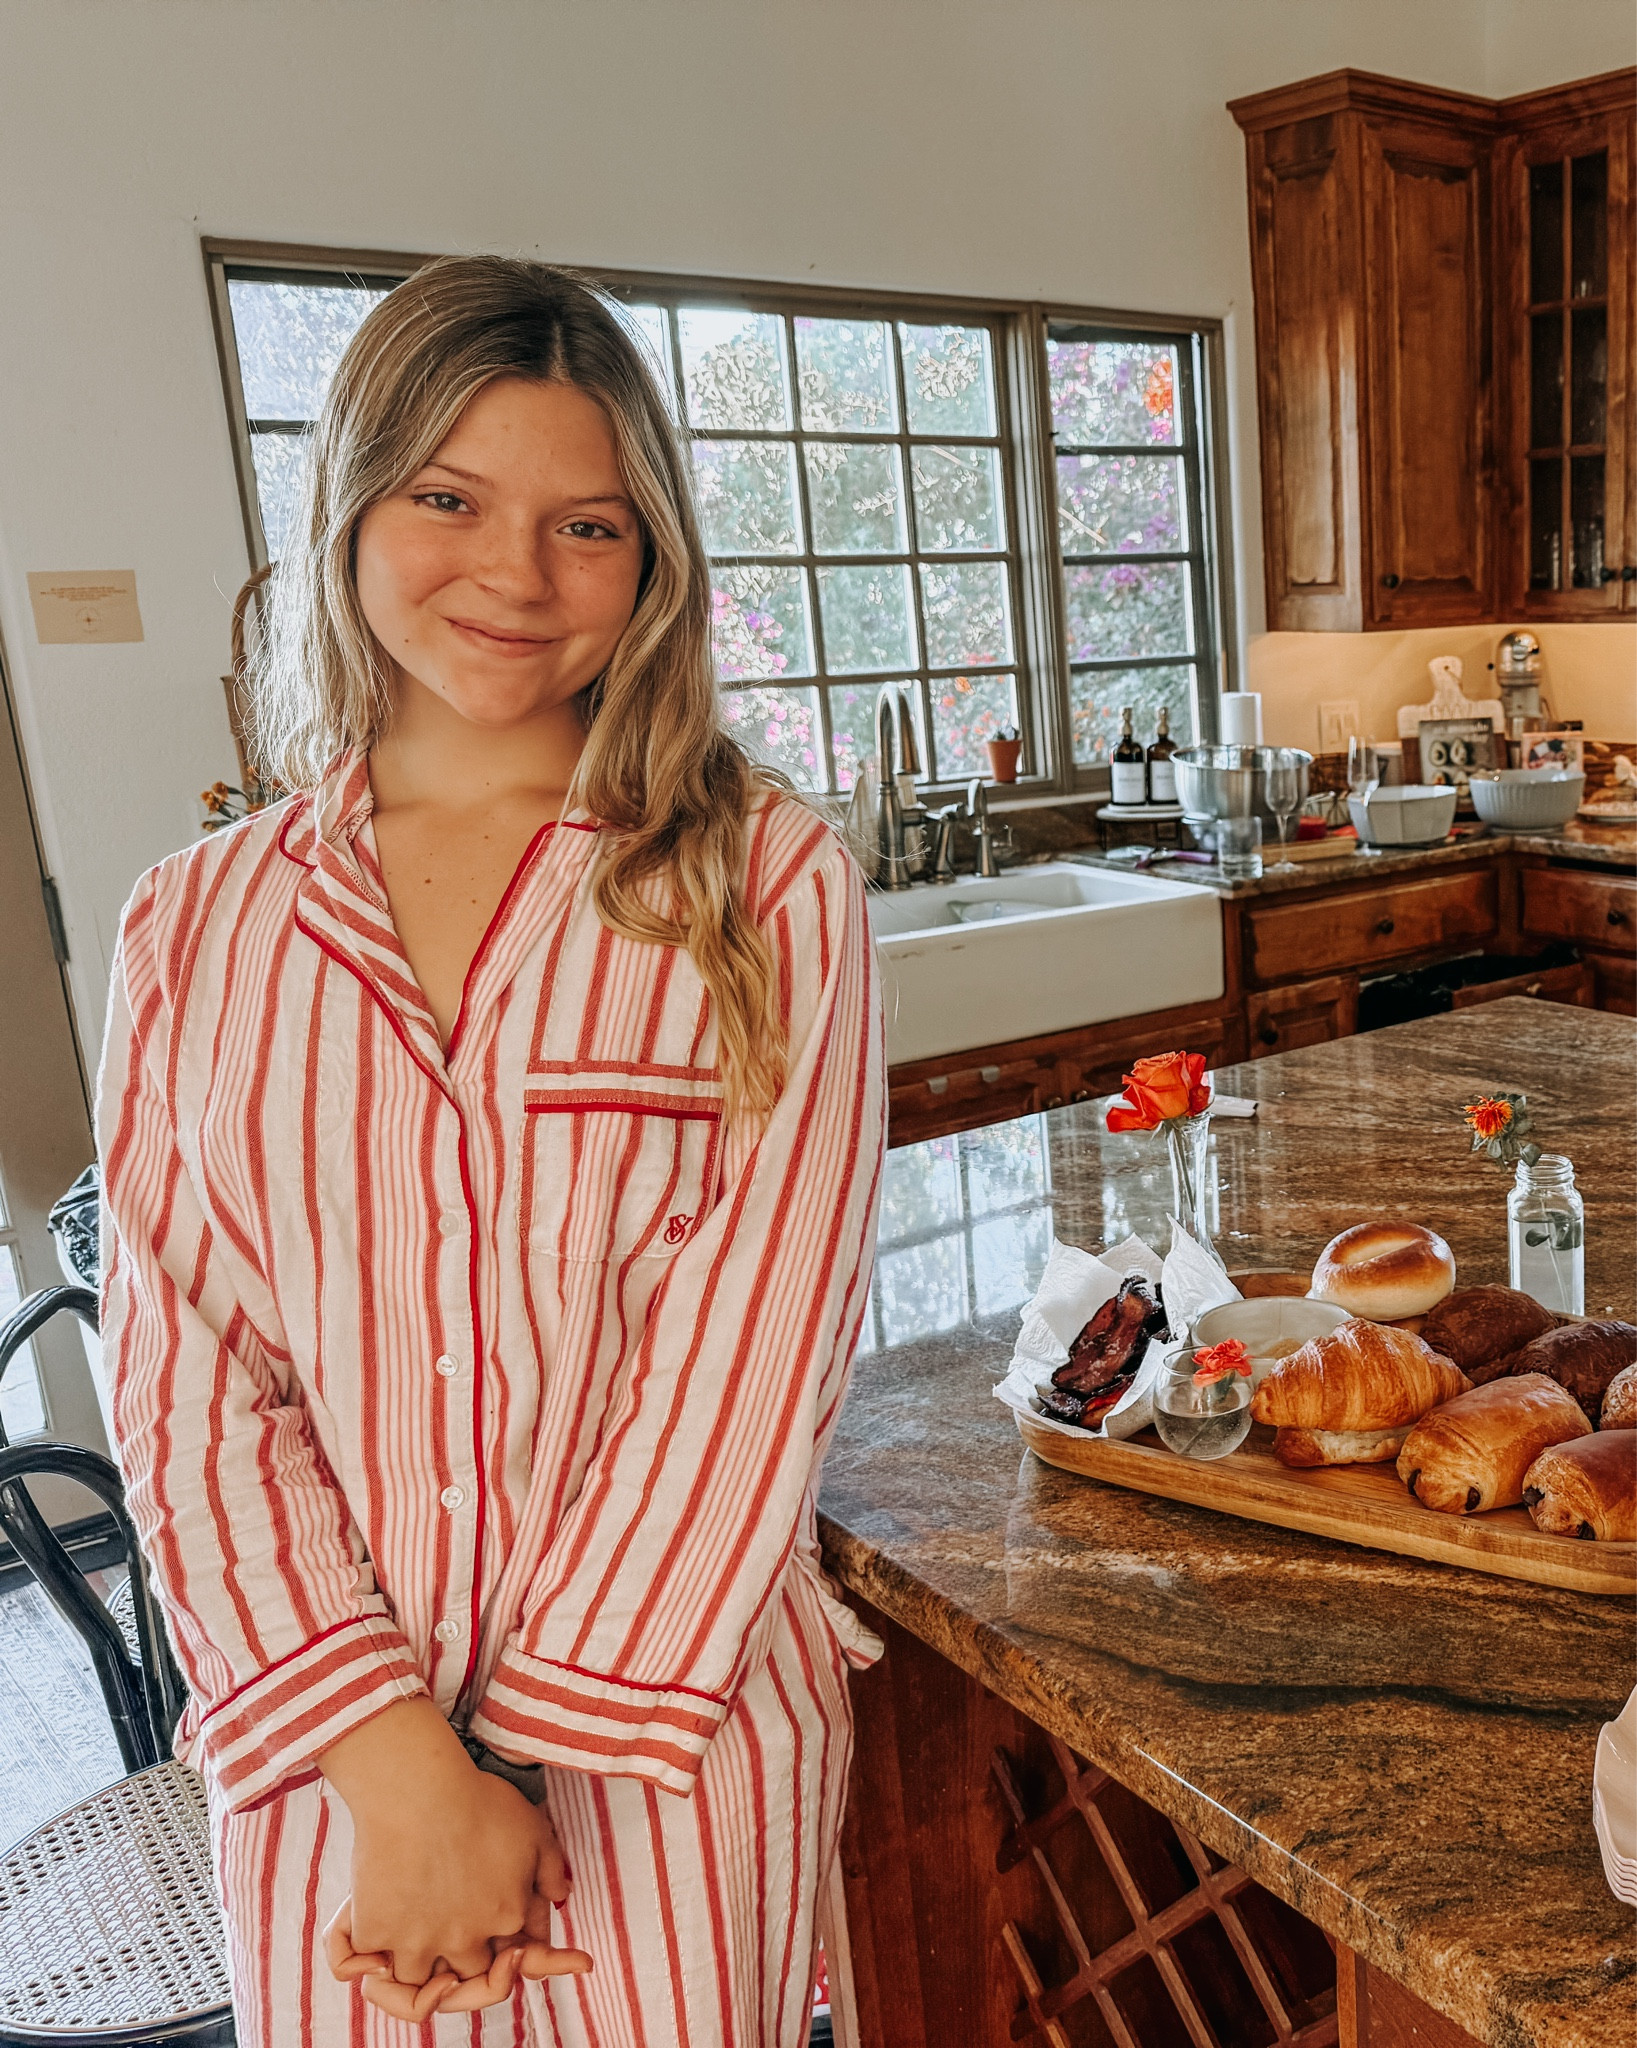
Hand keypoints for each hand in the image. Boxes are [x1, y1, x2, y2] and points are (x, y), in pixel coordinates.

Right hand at [317, 1700, 590, 2002]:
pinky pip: (364, 1963)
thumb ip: (551, 1869)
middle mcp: (464, 1940)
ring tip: (403, 1944)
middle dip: (459, 1966)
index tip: (498, 1937)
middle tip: (443, 1936)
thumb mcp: (535, 1829)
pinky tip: (372, 1937)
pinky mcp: (377, 1934)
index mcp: (506, 1918)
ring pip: (415, 1983)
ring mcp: (419, 1942)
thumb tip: (560, 1898)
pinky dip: (364, 1956)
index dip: (503, 1952)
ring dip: (412, 1968)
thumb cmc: (479, 1800)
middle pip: (464, 1977)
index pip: (511, 1961)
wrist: (420, 1789)